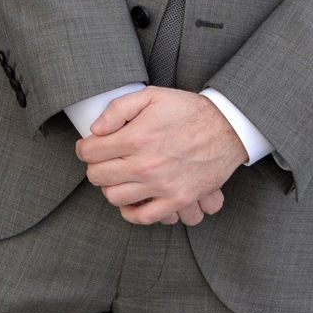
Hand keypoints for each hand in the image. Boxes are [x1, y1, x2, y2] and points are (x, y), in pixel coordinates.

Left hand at [74, 87, 245, 225]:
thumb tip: (96, 129)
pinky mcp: (178, 199)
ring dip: (110, 188)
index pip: (90, 152)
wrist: (227, 128)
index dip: (85, 149)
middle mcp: (146, 165)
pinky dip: (131, 212)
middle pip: (98, 176)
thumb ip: (118, 109)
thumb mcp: (151, 96)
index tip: (89, 147)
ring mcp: (162, 185)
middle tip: (102, 161)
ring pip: (115, 198)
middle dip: (95, 167)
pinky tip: (130, 201)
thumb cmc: (187, 110)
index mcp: (136, 137)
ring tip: (117, 177)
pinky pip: (144, 217)